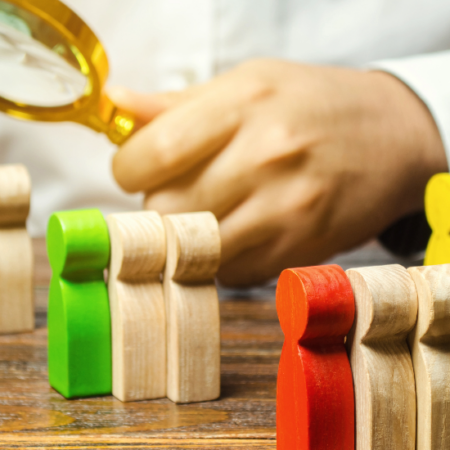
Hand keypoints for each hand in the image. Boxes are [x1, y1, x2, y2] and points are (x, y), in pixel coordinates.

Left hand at [108, 59, 445, 285]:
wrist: (391, 137)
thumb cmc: (313, 104)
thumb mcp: (249, 83)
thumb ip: (177, 103)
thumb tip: (116, 106)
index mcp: (243, 104)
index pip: (153, 153)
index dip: (127, 170)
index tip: (135, 171)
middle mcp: (266, 156)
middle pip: (166, 210)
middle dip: (156, 207)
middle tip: (175, 193)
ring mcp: (287, 208)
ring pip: (195, 249)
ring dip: (186, 238)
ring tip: (206, 213)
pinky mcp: (300, 248)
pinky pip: (232, 271)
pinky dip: (221, 259)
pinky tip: (237, 233)